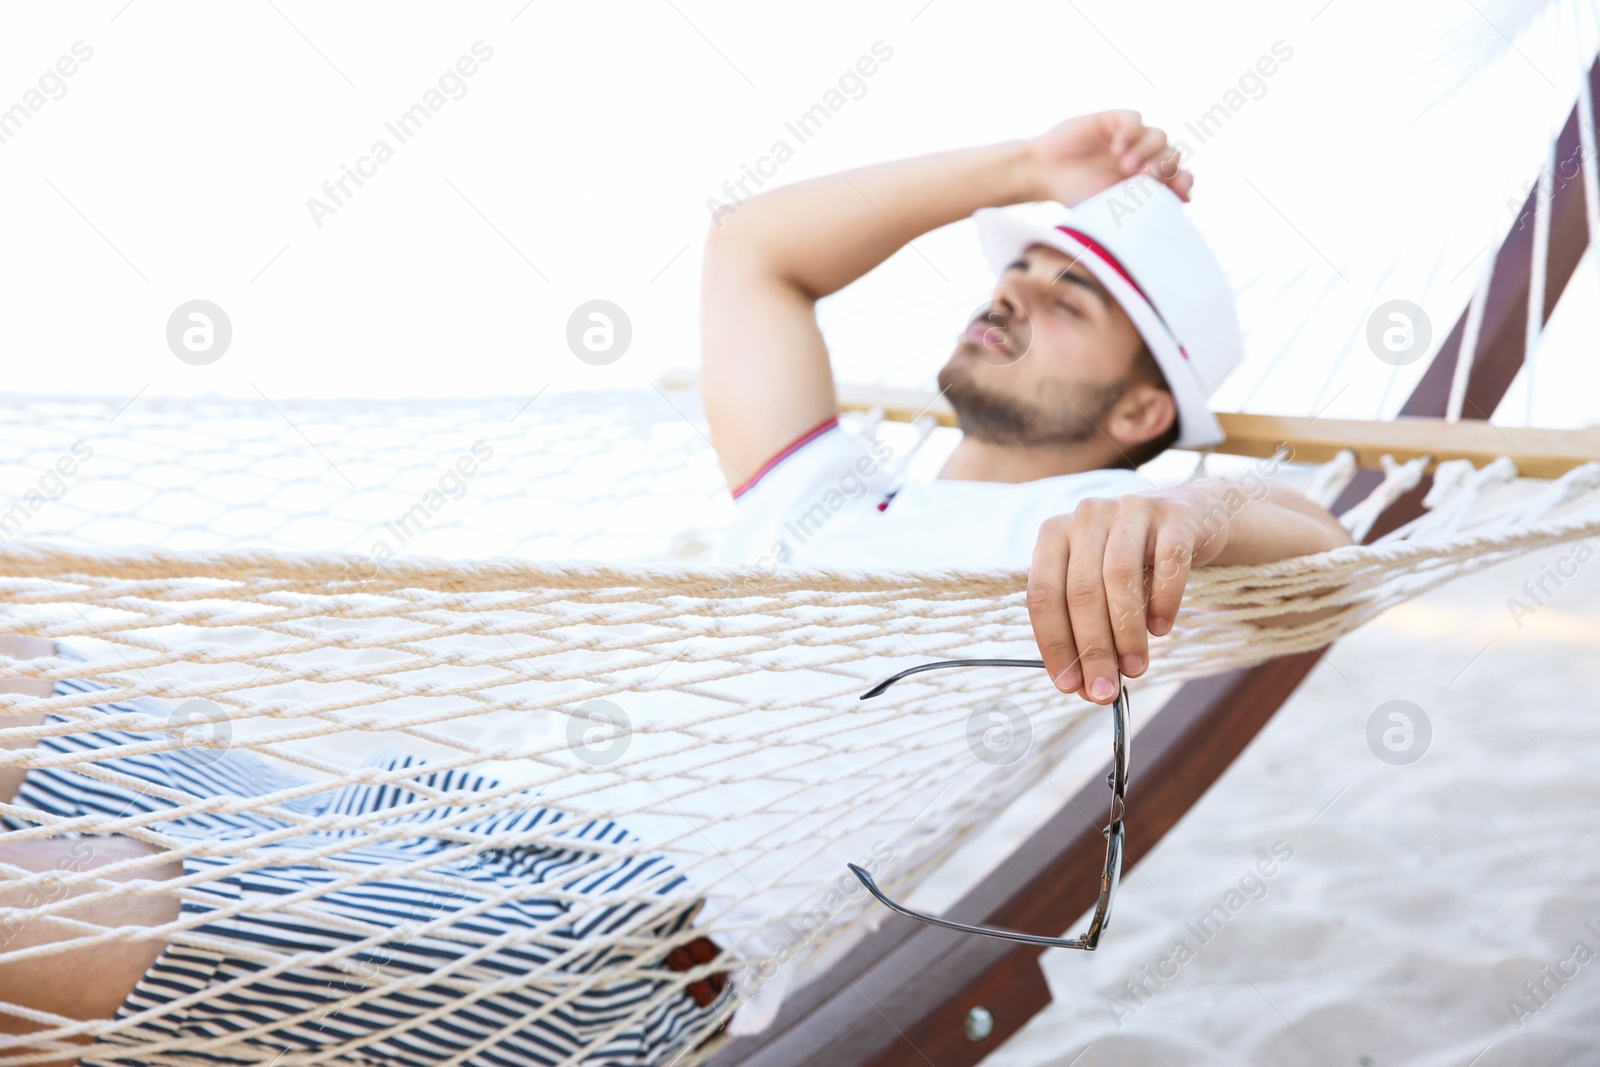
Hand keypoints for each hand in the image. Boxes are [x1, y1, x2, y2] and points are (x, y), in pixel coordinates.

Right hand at [1026, 110, 1192, 206]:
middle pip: (1172, 155)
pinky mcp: (1114, 120)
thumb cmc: (1076, 195)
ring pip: (1159, 136)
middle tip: (1144, 178)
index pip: (1179, 177)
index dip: (1184, 181)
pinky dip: (1132, 133)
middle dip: (1163, 167)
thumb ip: (1145, 200)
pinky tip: (1117, 148)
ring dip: (1148, 150)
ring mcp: (1130, 138)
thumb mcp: (1113, 205)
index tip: (1179, 191)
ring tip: (1126, 165)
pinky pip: (1136, 120)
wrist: (1044, 174)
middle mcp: (1142, 158)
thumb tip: (1187, 197)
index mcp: (1145, 182)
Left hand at [1026, 485, 1229, 703]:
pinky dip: (1164, 601)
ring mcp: (1130, 509)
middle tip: (1105, 690)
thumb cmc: (1136, 563)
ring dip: (1127, 633)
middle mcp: (1087, 515)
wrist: (1194, 519)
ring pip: (1120, 577)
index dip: (1054, 643)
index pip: (1042, 594)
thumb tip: (1084, 687)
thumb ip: (1087, 629)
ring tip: (1135, 668)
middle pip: (1081, 591)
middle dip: (1093, 649)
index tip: (1068, 685)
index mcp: (1054, 533)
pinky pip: (1168, 561)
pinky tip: (1161, 629)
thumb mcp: (1101, 587)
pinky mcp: (1174, 514)